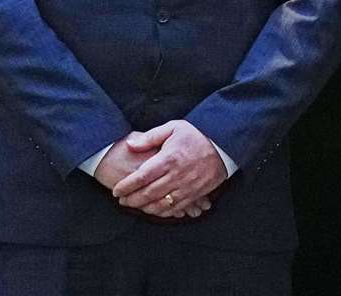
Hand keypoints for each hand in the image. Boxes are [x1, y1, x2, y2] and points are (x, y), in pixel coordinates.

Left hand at [109, 121, 225, 218]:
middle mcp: (177, 175)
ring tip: (135, 206)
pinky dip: (163, 212)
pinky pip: (176, 208)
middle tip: (122, 201)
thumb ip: (150, 137)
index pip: (142, 177)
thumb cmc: (197, 134)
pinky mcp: (196, 193)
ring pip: (161, 204)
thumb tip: (130, 145)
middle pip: (148, 194)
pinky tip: (154, 210)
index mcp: (169, 158)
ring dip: (145, 208)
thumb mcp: (173, 128)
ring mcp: (187, 186)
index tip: (116, 191)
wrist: (224, 143)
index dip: (126, 186)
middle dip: (132, 200)